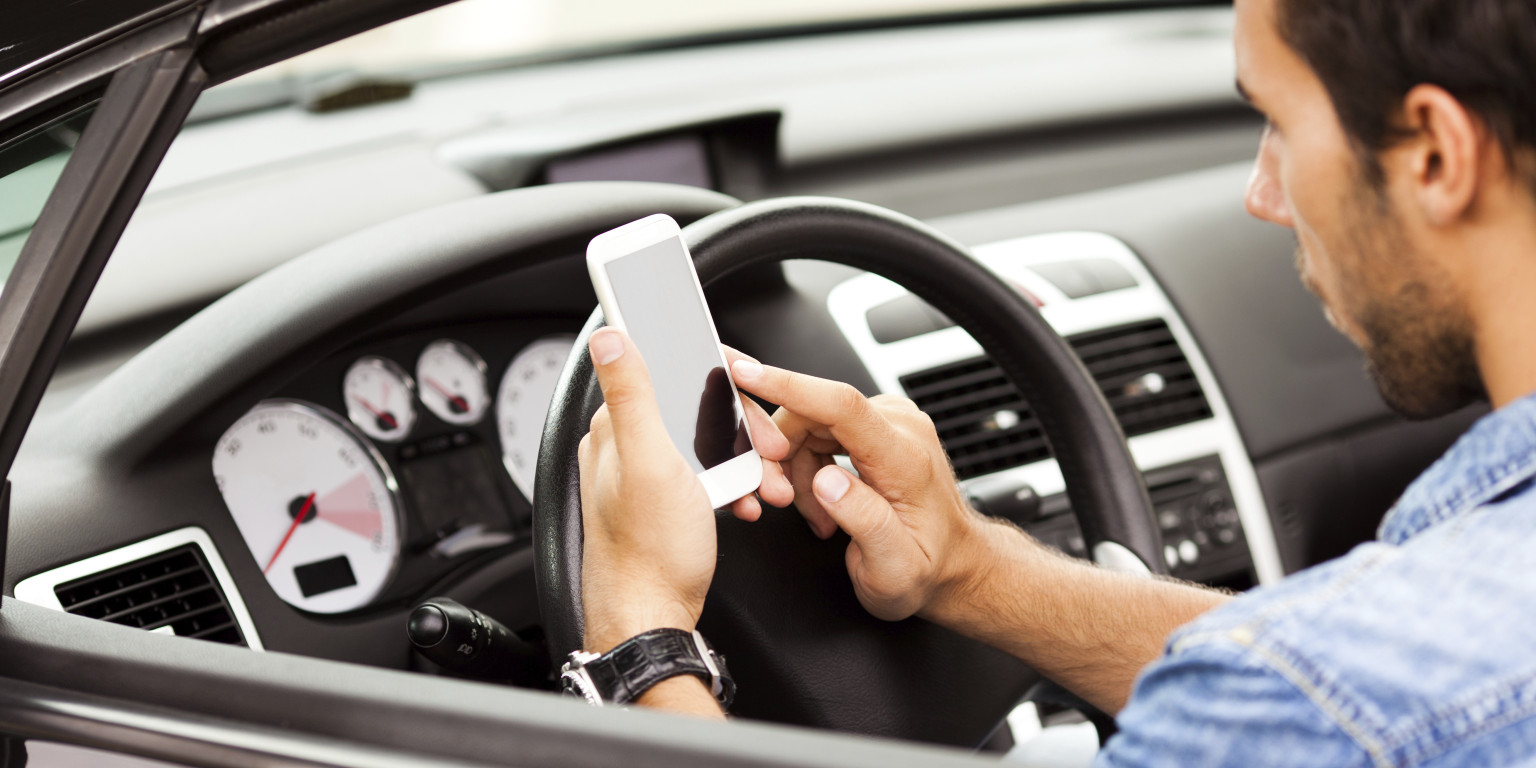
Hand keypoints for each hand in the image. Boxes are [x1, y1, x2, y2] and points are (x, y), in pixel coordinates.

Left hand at [578, 329, 792, 653]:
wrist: (651, 619)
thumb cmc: (649, 553)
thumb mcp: (649, 462)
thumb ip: (632, 394)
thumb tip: (608, 335)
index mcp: (617, 429)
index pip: (674, 375)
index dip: (721, 384)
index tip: (754, 403)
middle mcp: (626, 448)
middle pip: (697, 412)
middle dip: (743, 431)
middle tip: (773, 453)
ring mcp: (645, 477)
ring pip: (707, 447)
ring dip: (746, 462)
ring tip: (770, 485)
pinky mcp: (663, 504)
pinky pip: (706, 479)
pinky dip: (734, 487)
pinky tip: (749, 503)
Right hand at [729, 359, 987, 621]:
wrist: (953, 562)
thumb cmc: (926, 568)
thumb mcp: (894, 568)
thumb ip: (864, 522)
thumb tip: (827, 482)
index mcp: (904, 458)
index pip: (840, 404)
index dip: (787, 385)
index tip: (744, 372)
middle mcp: (899, 427)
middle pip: (811, 413)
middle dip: (780, 456)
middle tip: (781, 502)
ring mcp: (889, 421)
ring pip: (809, 423)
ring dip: (796, 468)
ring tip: (817, 516)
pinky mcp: (877, 426)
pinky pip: (820, 430)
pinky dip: (808, 465)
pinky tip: (823, 502)